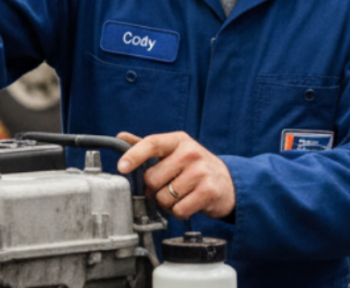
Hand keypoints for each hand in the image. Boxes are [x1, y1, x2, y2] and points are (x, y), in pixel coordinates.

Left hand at [117, 131, 235, 219]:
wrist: (227, 183)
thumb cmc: (195, 167)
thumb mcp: (174, 151)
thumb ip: (148, 146)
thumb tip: (121, 136)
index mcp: (179, 141)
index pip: (152, 143)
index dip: (134, 156)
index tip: (122, 167)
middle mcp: (191, 153)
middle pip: (153, 179)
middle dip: (155, 189)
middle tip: (167, 187)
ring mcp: (201, 172)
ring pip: (164, 198)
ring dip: (167, 203)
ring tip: (180, 195)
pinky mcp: (208, 191)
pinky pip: (179, 210)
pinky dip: (180, 212)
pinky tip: (189, 203)